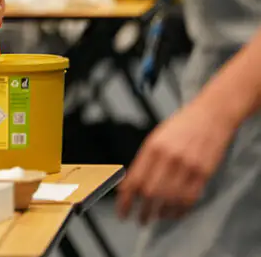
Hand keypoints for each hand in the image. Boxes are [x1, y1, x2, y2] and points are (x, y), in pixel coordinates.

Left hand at [117, 101, 236, 223]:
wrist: (211, 115)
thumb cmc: (181, 126)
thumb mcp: (155, 138)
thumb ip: (143, 161)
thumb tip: (129, 186)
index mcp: (152, 147)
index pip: (134, 180)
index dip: (126, 200)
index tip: (122, 211)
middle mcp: (169, 157)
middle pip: (151, 192)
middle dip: (143, 211)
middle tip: (140, 219)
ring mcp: (188, 165)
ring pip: (170, 199)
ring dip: (161, 213)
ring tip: (156, 217)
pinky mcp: (204, 172)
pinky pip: (190, 198)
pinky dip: (180, 210)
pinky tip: (173, 213)